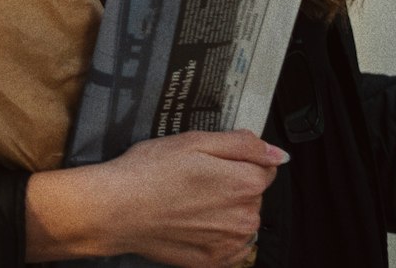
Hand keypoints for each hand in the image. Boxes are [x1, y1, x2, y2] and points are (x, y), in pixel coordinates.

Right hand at [25, 129, 287, 265]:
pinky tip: (194, 221)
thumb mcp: (196, 140)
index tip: (216, 157)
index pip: (266, 166)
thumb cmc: (151, 170)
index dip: (241, 157)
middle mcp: (244, 218)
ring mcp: (229, 245)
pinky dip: (218, 233)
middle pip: (254, 193)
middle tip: (197, 174)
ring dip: (225, 208)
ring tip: (190, 197)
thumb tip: (277, 153)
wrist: (117, 208)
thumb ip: (243, 145)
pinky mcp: (212, 262)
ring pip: (241, 218)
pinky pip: (231, 246)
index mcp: (244, 183)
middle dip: (233, 181)